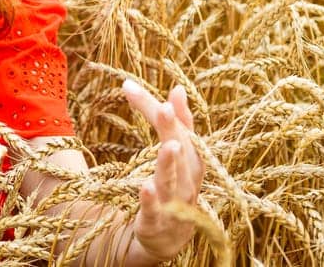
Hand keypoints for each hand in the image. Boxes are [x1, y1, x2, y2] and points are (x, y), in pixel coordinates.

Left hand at [122, 80, 203, 261]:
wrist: (168, 238)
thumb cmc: (174, 189)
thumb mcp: (178, 157)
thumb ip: (179, 124)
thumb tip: (178, 88)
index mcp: (193, 161)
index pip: (182, 130)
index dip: (164, 109)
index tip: (129, 85)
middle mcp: (188, 181)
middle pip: (181, 151)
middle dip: (172, 130)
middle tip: (162, 108)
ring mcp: (175, 204)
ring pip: (174, 181)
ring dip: (170, 164)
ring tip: (168, 145)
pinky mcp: (158, 223)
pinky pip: (156, 211)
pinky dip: (152, 200)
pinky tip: (145, 186)